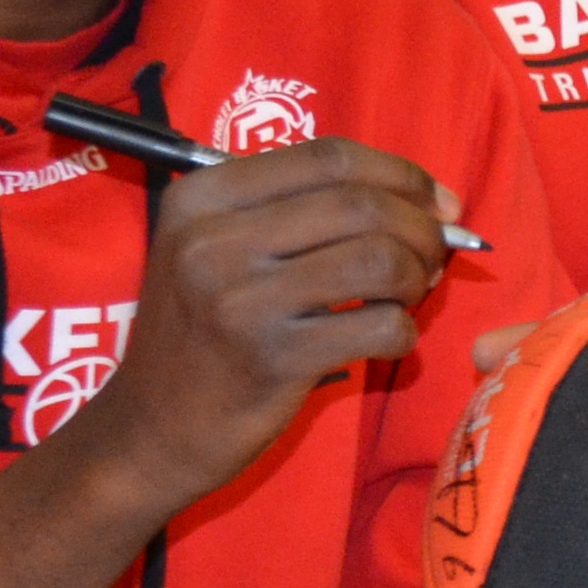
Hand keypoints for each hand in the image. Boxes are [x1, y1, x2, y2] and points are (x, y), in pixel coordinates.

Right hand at [0, 138, 457, 587]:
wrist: (149, 429)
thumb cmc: (202, 334)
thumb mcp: (217, 250)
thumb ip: (300, 213)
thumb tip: (425, 200)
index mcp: (204, 197)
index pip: (329, 157)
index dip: (401, 175)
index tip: (439, 202)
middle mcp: (214, 239)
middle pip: (361, 204)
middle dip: (421, 229)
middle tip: (434, 257)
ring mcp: (241, 300)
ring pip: (378, 259)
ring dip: (416, 277)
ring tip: (408, 296)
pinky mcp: (273, 359)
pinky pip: (379, 325)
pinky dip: (404, 331)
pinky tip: (388, 340)